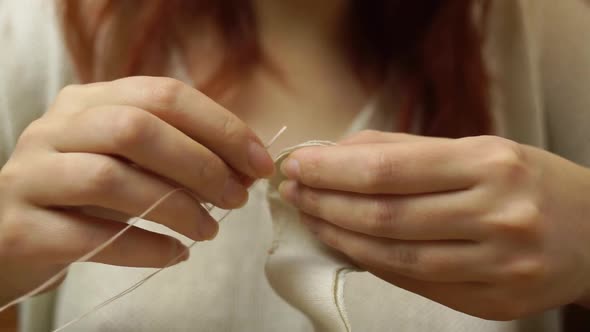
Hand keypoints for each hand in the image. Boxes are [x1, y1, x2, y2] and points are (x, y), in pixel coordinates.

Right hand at [0, 76, 273, 301]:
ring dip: (177, 207)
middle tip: (238, 198)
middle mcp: (54, 129)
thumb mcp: (125, 160)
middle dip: (201, 164)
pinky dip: (144, 247)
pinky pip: (91, 237)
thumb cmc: (84, 195)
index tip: (257, 163)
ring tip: (210, 230)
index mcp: (87, 101)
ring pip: (112, 179)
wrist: (9, 235)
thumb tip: (245, 167)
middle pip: (137, 129)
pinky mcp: (20, 228)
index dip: (220, 127)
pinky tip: (175, 255)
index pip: (164, 95)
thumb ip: (176, 154)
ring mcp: (31, 176)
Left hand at [278, 130, 589, 319]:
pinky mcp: (495, 302)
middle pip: (383, 215)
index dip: (331, 170)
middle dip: (325, 202)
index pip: (387, 169)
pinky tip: (349, 245)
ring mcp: (498, 265)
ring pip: (394, 256)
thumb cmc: (527, 180)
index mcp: (491, 163)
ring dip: (340, 236)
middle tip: (293, 191)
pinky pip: (416, 282)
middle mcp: (498, 215)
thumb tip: (336, 154)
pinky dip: (374, 263)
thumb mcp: (477, 148)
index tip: (297, 165)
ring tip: (312, 217)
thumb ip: (405, 150)